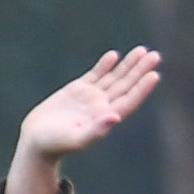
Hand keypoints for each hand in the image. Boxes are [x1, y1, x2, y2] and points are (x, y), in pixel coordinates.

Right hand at [7, 48, 162, 193]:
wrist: (37, 140)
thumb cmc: (57, 144)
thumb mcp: (77, 139)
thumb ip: (97, 130)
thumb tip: (115, 118)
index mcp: (107, 117)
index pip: (130, 99)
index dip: (142, 88)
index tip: (154, 74)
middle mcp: (103, 105)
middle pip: (127, 84)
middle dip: (140, 70)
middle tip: (155, 55)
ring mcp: (91, 96)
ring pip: (114, 77)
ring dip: (128, 64)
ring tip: (142, 50)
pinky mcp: (77, 90)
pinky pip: (95, 74)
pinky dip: (105, 65)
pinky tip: (114, 55)